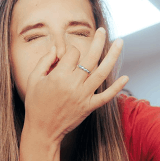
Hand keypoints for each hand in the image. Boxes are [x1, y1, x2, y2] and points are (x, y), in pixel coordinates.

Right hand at [23, 27, 128, 142]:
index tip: (65, 56)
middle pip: (91, 58)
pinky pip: (106, 96)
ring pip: (102, 73)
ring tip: (120, 43)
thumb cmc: (36, 103)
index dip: (70, 51)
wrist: (42, 130)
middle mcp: (73, 85)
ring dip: (113, 56)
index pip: (72, 54)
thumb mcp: (33, 79)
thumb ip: (44, 61)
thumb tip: (56, 48)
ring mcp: (83, 96)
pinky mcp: (89, 107)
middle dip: (99, 41)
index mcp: (59, 76)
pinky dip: (117, 88)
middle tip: (103, 30)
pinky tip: (126, 77)